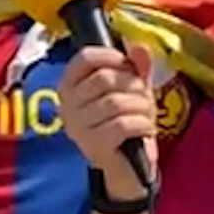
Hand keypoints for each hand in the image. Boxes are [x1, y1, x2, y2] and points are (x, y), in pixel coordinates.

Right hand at [58, 44, 160, 191]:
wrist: (129, 167)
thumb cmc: (126, 121)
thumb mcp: (133, 89)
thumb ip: (137, 67)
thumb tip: (140, 47)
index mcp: (70, 86)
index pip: (85, 58)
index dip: (112, 57)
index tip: (129, 66)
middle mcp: (67, 106)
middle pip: (104, 79)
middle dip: (133, 85)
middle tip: (143, 97)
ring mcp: (77, 127)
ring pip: (115, 102)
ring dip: (141, 106)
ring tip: (146, 115)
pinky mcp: (93, 146)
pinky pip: (122, 124)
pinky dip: (142, 124)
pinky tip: (146, 128)